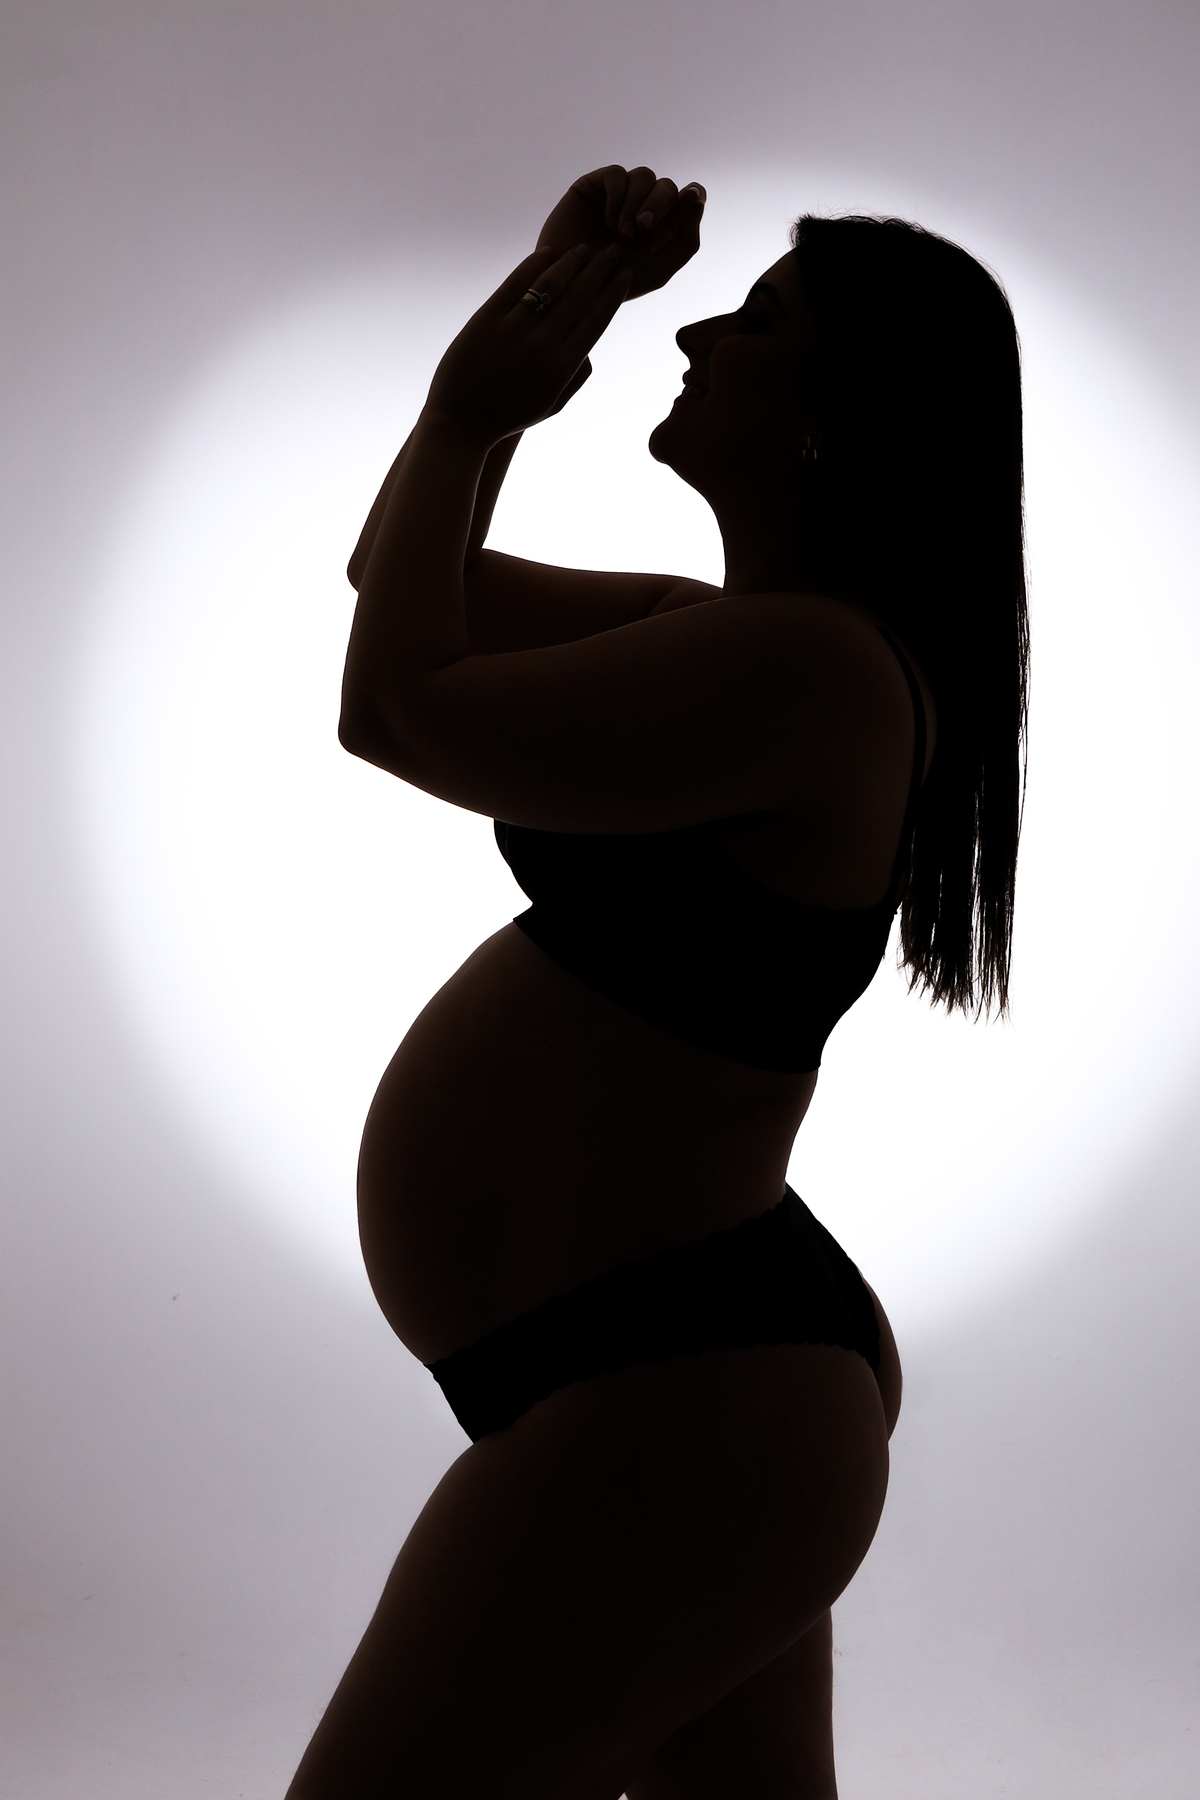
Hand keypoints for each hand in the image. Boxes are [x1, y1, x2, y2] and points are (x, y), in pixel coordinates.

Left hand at [424, 242, 631, 447]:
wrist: (461, 421)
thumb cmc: (510, 414)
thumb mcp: (552, 405)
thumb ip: (577, 377)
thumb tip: (591, 347)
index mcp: (562, 368)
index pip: (596, 321)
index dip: (613, 294)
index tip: (626, 274)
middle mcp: (541, 347)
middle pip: (578, 297)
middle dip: (600, 269)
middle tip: (614, 250)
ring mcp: (512, 331)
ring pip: (550, 285)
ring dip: (571, 262)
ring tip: (584, 249)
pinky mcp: (486, 320)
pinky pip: (515, 284)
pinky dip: (533, 265)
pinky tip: (548, 252)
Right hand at [538, 165, 704, 299]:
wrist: (571, 286)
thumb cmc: (615, 283)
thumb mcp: (659, 270)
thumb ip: (686, 241)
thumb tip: (697, 200)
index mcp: (662, 226)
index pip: (687, 199)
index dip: (694, 194)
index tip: (691, 197)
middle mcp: (643, 207)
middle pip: (667, 186)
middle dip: (659, 204)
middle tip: (642, 228)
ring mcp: (619, 195)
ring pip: (644, 176)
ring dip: (637, 202)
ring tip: (621, 232)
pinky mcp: (595, 186)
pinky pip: (616, 174)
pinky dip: (617, 196)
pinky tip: (608, 220)